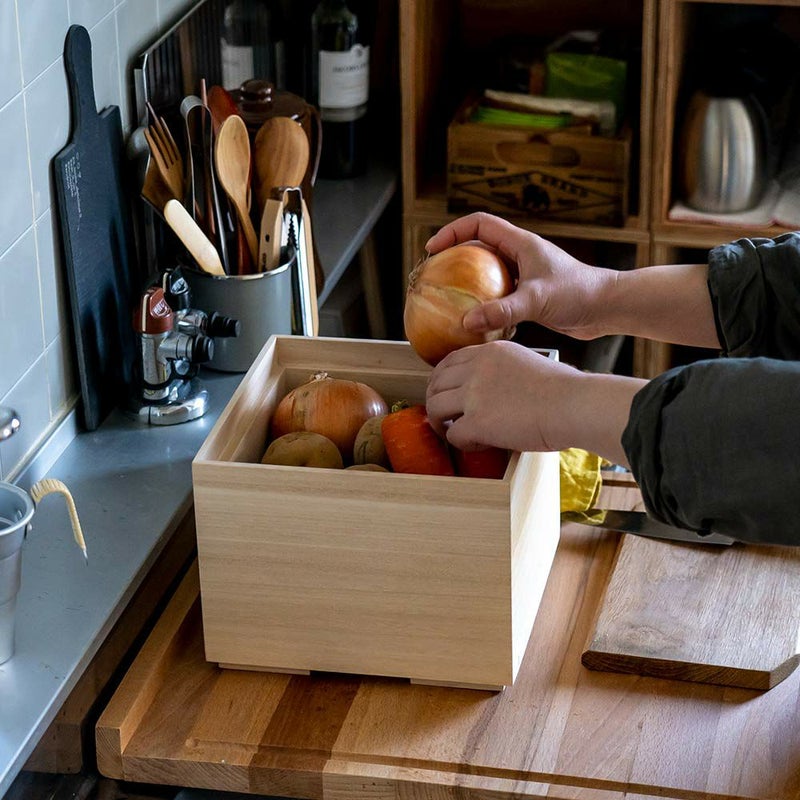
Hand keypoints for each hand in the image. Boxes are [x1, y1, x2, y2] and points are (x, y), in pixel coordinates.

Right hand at [426, 212, 614, 339]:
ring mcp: (524, 275)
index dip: (452, 231)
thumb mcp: (537, 300)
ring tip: (450, 299)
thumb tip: (468, 321)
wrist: (607, 308)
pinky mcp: (529, 295)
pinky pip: (498, 295)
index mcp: (520, 243)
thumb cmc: (579, 294)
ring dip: (468, 283)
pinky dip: (484, 305)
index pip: (478, 224)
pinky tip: (477, 323)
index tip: (433, 249)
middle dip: (454, 257)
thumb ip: (502, 310)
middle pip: (478, 247)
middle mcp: (520, 255)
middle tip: (435, 274)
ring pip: (487, 274)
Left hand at [426, 339, 645, 464]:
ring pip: (435, 408)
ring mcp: (475, 394)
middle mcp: (477, 368)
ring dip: (440, 423)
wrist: (575, 405)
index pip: (450, 361)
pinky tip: (479, 444)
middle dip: (435, 401)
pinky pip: (453, 435)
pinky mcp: (478, 422)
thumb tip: (500, 387)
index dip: (441, 380)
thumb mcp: (529, 362)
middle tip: (443, 417)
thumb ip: (507, 369)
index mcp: (491, 352)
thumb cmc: (566, 390)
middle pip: (436, 383)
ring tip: (453, 432)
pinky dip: (462, 443)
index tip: (444, 393)